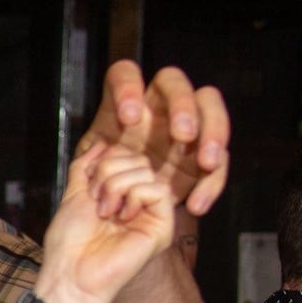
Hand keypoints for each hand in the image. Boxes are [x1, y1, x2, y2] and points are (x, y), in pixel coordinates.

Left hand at [38, 142, 176, 302]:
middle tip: (97, 203)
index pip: (126, 155)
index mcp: (121, 194)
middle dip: (108, 173)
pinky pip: (157, 190)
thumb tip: (102, 143)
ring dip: (116, 187)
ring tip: (106, 213)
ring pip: (146, 171)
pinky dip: (134, 197)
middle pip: (137, 159)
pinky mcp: (164, 226)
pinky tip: (123, 217)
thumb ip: (86, 166)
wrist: (71, 273)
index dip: (104, 161)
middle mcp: (140, 202)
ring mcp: (153, 213)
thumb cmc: (70, 242)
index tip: (88, 187)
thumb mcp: (74, 193)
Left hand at [79, 62, 227, 222]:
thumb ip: (88, 164)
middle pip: (174, 82)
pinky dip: (211, 182)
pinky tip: (196, 203)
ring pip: (209, 108)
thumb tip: (104, 153)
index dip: (128, 86)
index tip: (127, 118)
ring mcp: (183, 130)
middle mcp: (155, 111)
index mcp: (122, 109)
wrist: (112, 228)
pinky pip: (218, 160)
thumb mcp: (82, 179)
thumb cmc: (97, 196)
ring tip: (205, 163)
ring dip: (213, 133)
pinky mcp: (202, 158)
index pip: (124, 75)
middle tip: (183, 135)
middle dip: (183, 105)